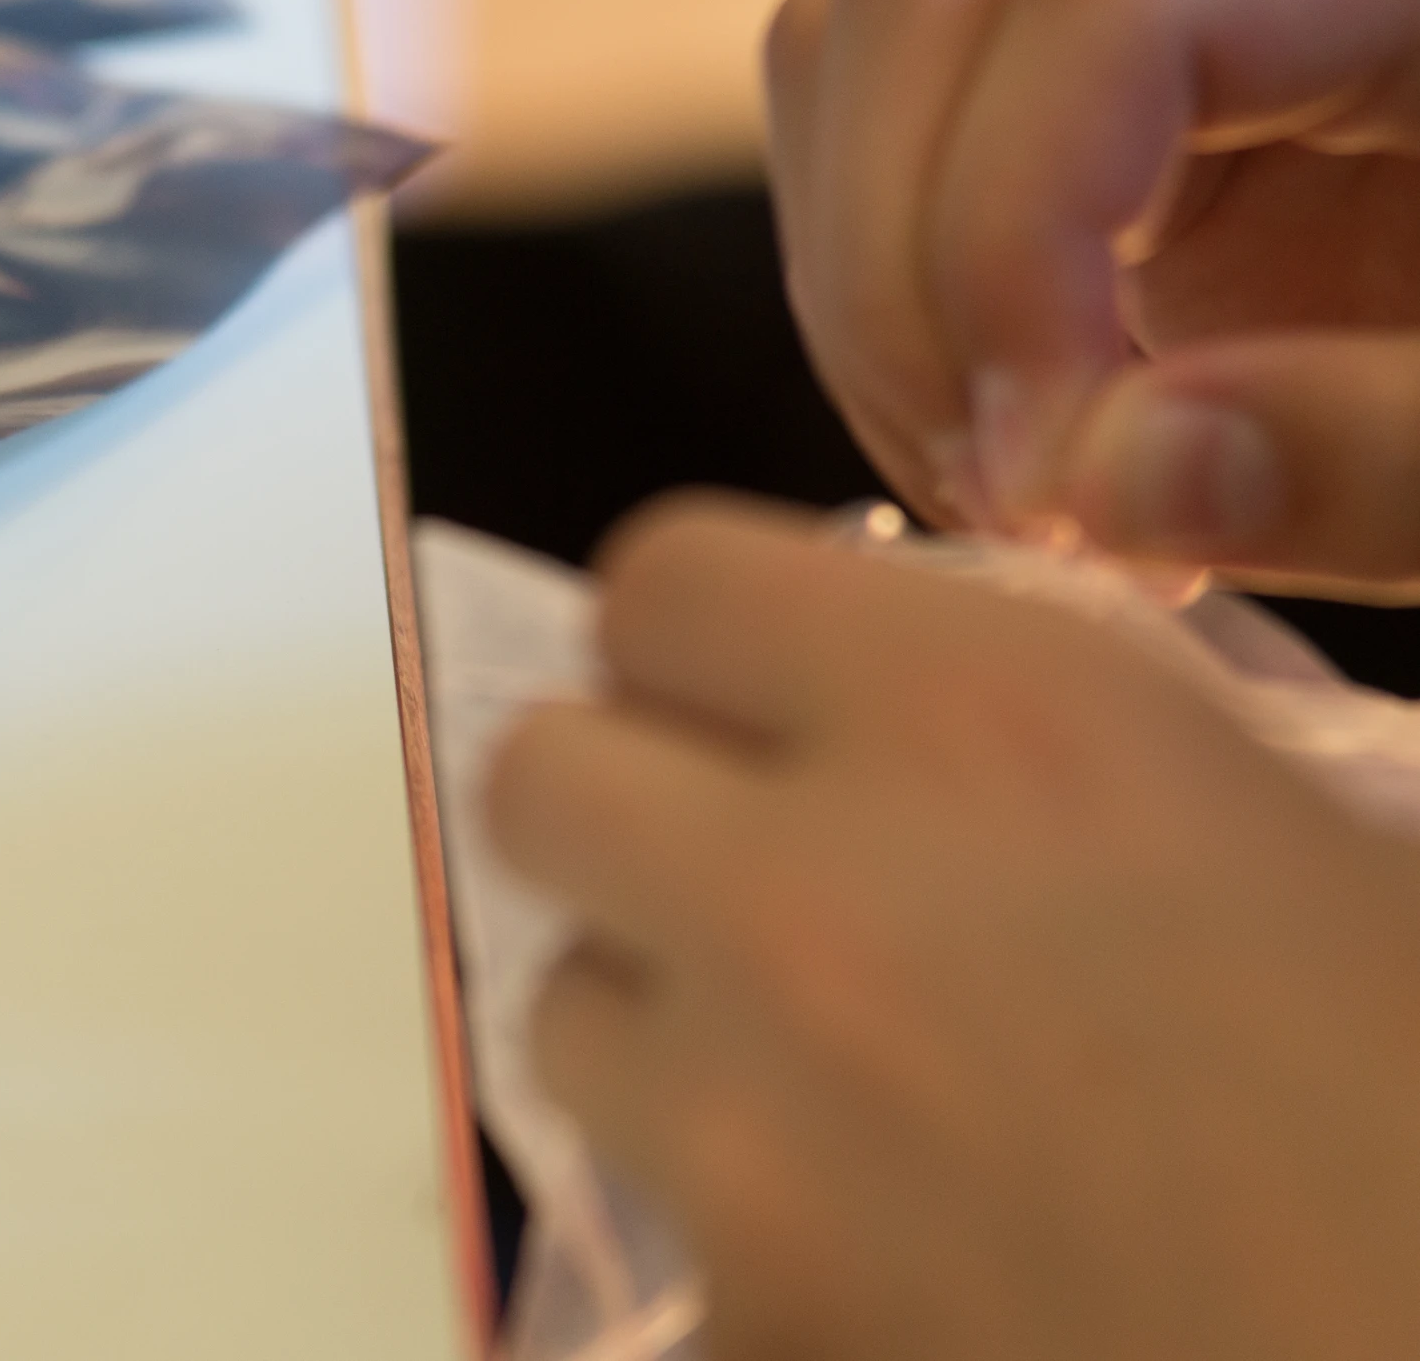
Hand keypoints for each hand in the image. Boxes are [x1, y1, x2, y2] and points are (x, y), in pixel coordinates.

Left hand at [489, 493, 1419, 1358]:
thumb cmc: (1414, 1095)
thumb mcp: (1257, 808)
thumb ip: (1016, 696)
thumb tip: (840, 666)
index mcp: (992, 721)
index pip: (661, 585)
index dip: (703, 641)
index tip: (755, 699)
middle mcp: (819, 904)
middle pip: (538, 782)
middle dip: (627, 808)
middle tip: (751, 871)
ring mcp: (747, 1143)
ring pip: (564, 1012)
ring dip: (666, 1022)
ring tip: (834, 1079)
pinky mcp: (735, 1327)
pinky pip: (653, 1212)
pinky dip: (732, 1215)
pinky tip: (887, 1241)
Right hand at [767, 0, 1419, 584]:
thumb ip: (1389, 460)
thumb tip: (1102, 485)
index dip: (1019, 251)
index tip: (1055, 496)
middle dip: (903, 278)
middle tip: (1013, 505)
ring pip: (863, 28)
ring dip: (869, 282)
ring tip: (1009, 471)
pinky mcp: (1094, 38)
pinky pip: (876, 94)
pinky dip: (881, 275)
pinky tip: (1005, 413)